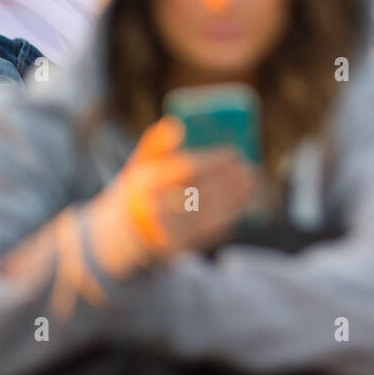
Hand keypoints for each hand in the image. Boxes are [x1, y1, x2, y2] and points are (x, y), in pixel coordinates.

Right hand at [86, 117, 260, 276]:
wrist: (121, 233)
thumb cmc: (140, 189)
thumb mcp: (139, 165)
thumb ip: (157, 144)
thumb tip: (178, 126)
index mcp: (144, 183)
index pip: (186, 170)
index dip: (214, 161)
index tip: (234, 153)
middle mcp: (152, 209)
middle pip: (202, 192)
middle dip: (229, 181)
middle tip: (250, 169)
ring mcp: (164, 232)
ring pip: (209, 215)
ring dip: (235, 200)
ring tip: (252, 184)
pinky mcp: (177, 248)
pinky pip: (209, 232)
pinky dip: (229, 217)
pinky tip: (242, 204)